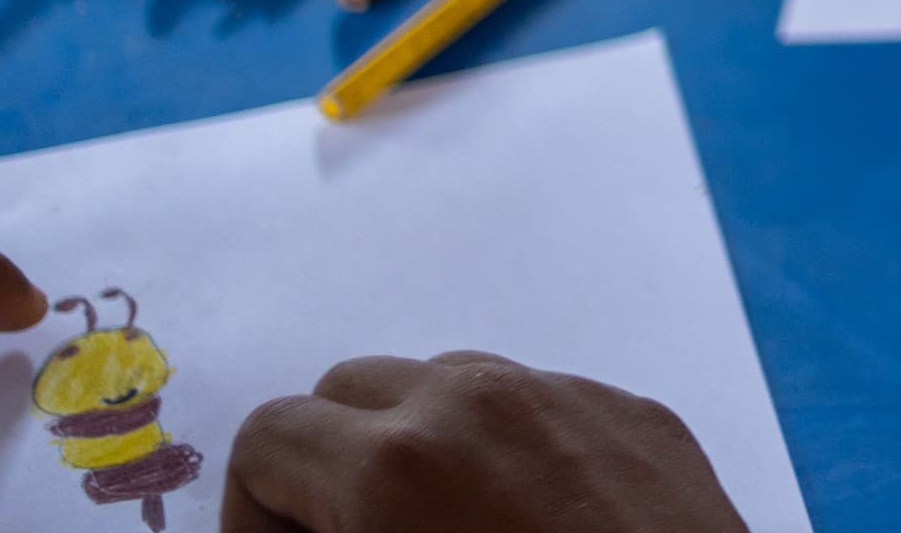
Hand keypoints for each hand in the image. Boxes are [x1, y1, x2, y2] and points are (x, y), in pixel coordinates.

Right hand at [221, 352, 746, 532]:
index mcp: (396, 464)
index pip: (269, 436)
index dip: (260, 511)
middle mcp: (480, 404)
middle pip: (353, 390)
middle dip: (333, 465)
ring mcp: (570, 397)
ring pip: (451, 382)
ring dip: (423, 444)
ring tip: (442, 531)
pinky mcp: (640, 414)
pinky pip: (543, 402)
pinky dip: (513, 447)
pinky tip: (535, 526)